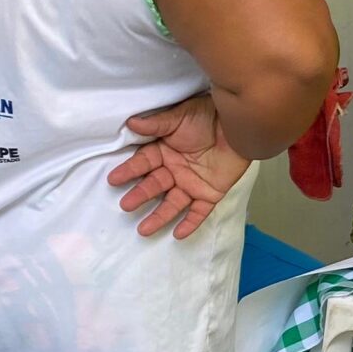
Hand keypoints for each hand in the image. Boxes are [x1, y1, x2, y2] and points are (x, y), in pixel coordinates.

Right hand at [108, 94, 249, 238]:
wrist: (238, 124)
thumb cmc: (207, 116)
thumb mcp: (180, 117)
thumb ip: (156, 124)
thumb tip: (131, 123)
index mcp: (164, 152)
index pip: (143, 164)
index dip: (129, 171)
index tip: (113, 180)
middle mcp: (175, 170)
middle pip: (154, 186)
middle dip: (140, 196)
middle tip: (126, 205)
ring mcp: (191, 184)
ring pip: (173, 204)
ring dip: (159, 217)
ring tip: (143, 230)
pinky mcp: (210, 194)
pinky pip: (199, 212)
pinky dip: (190, 223)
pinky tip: (178, 235)